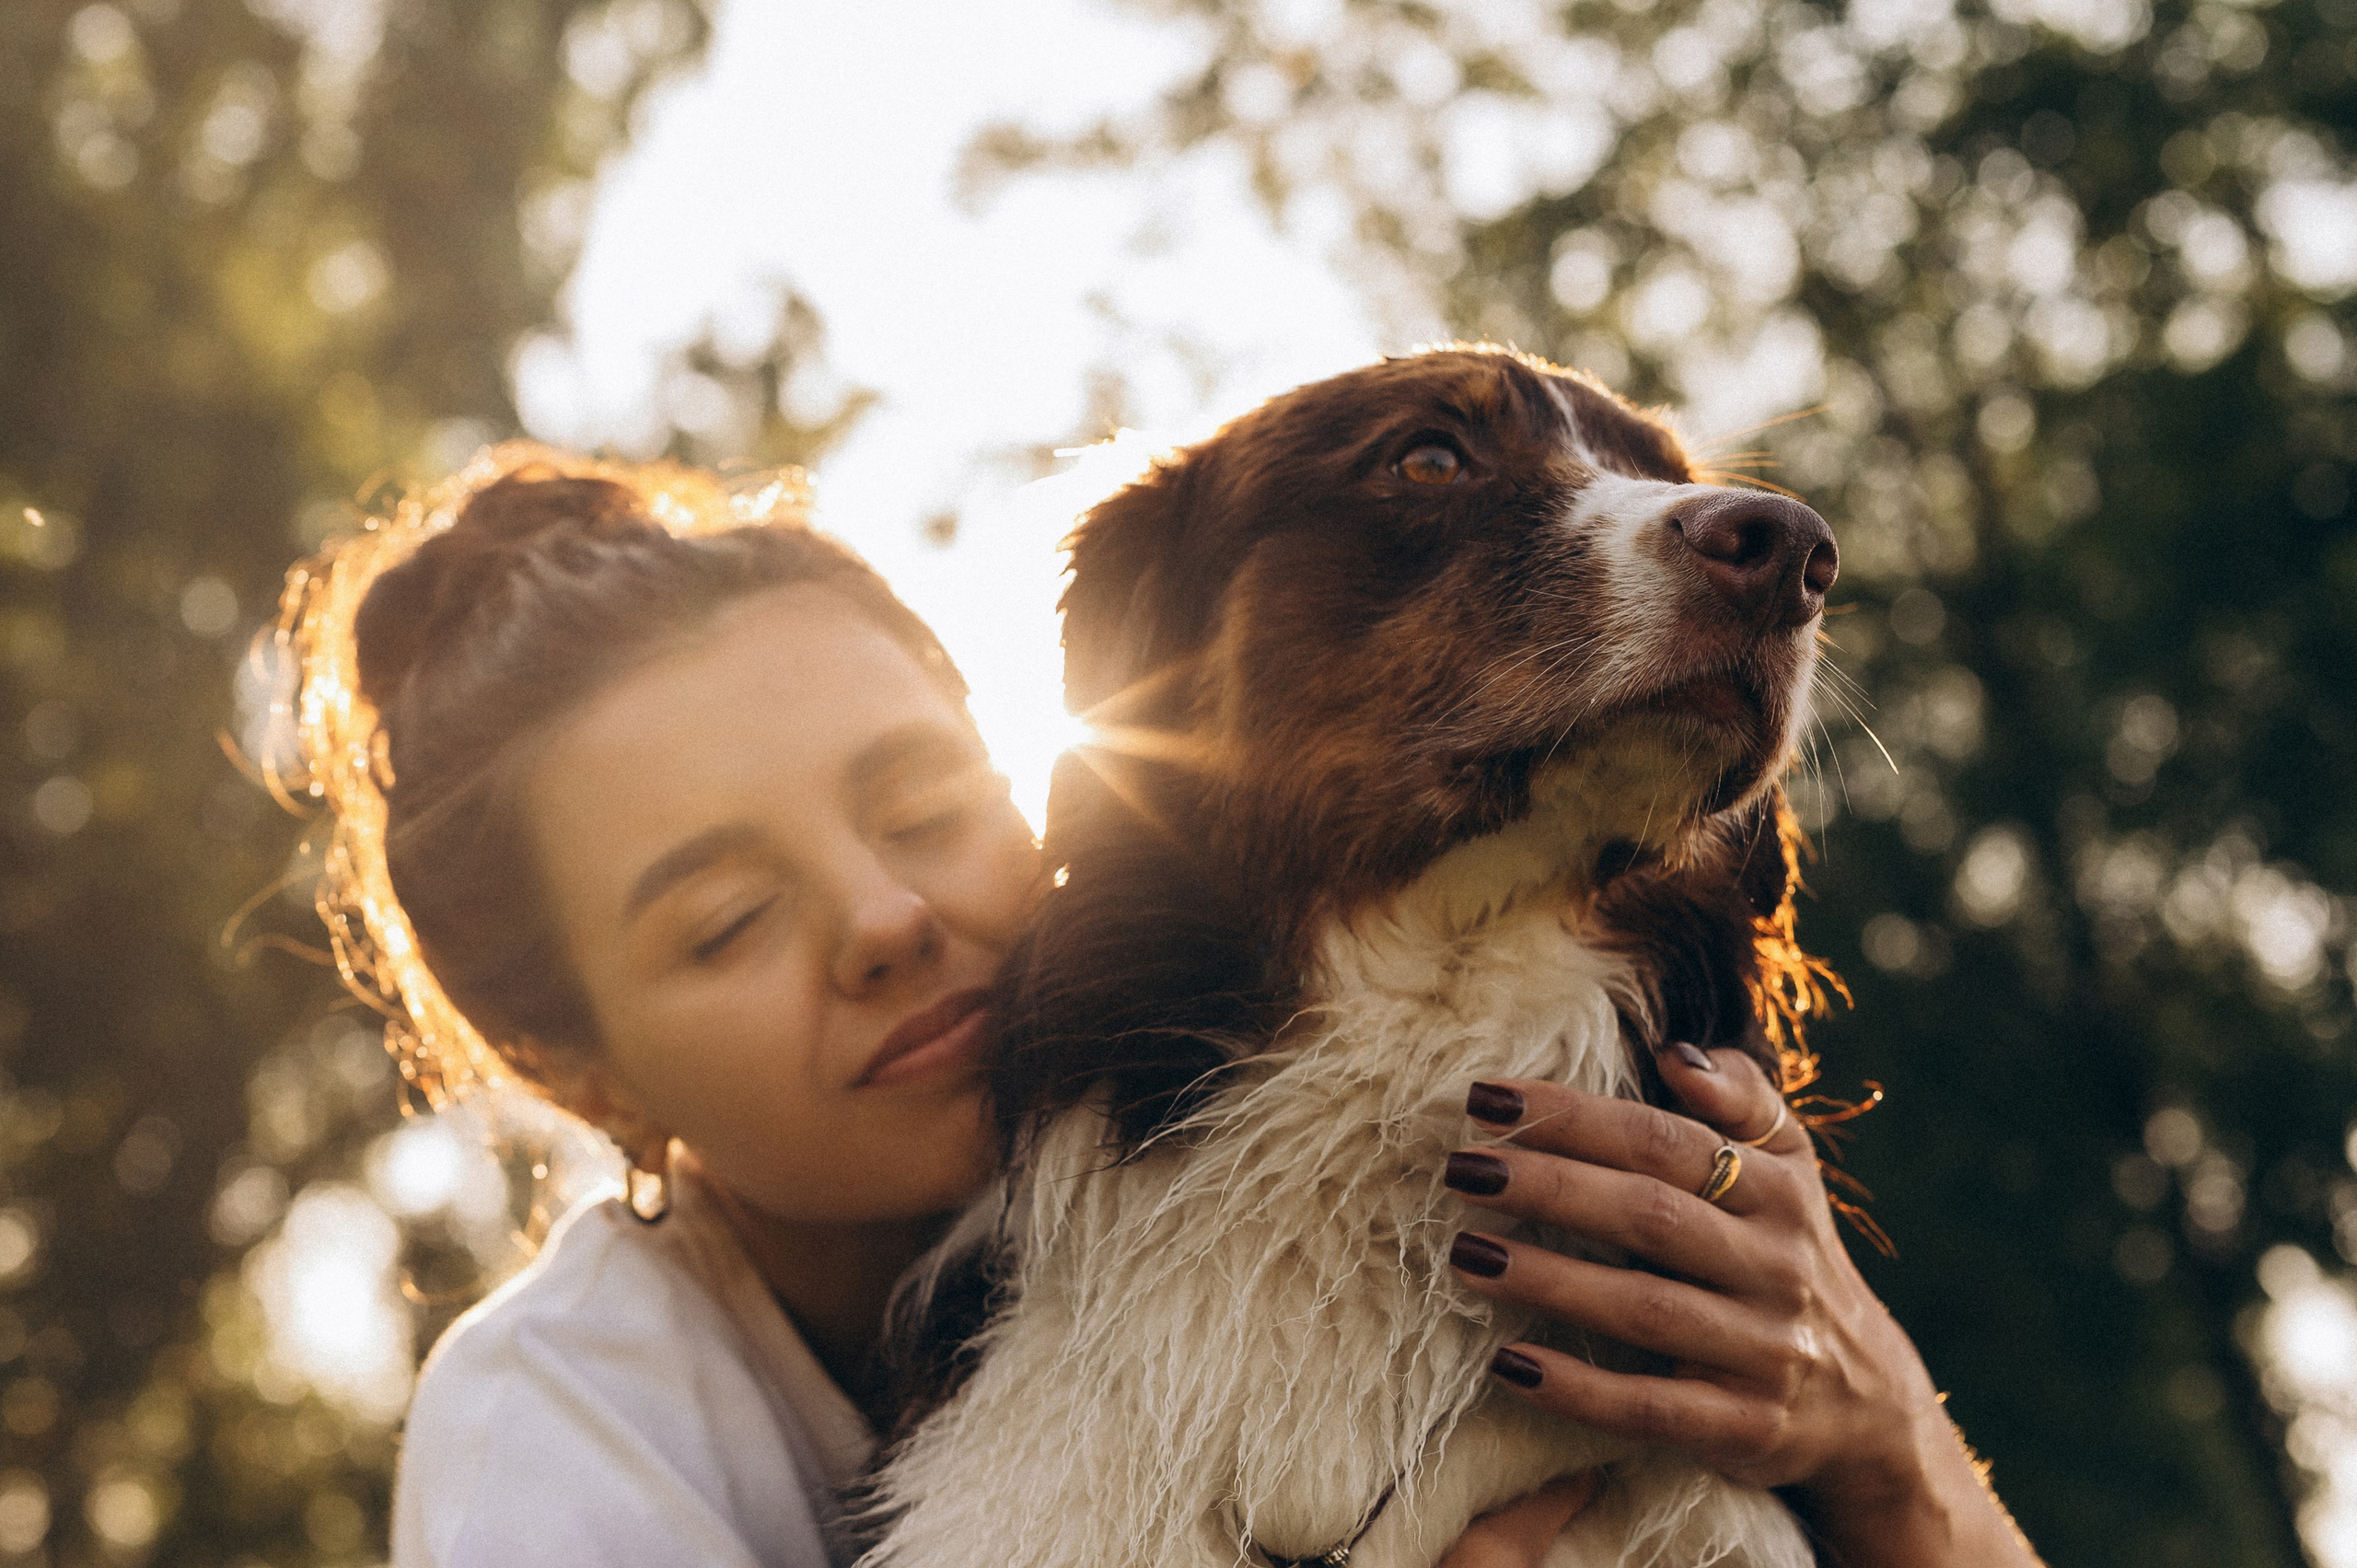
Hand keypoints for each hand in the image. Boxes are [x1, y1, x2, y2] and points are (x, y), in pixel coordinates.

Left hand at [1443, 1047, 2043, 1567]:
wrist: (1869, 1407)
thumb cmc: (1790, 1258)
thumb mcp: (1791, 1171)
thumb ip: (1742, 1099)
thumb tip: (1675, 1053)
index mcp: (1779, 1191)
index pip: (1664, 1140)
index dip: (1575, 1116)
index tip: (1486, 1099)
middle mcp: (1776, 1266)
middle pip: (1650, 1215)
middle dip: (1549, 1187)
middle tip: (1461, 1168)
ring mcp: (1764, 1351)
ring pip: (1645, 1309)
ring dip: (1548, 1282)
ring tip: (1465, 1255)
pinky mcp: (1745, 1427)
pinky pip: (1653, 1408)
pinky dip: (1579, 1389)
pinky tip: (1509, 1364)